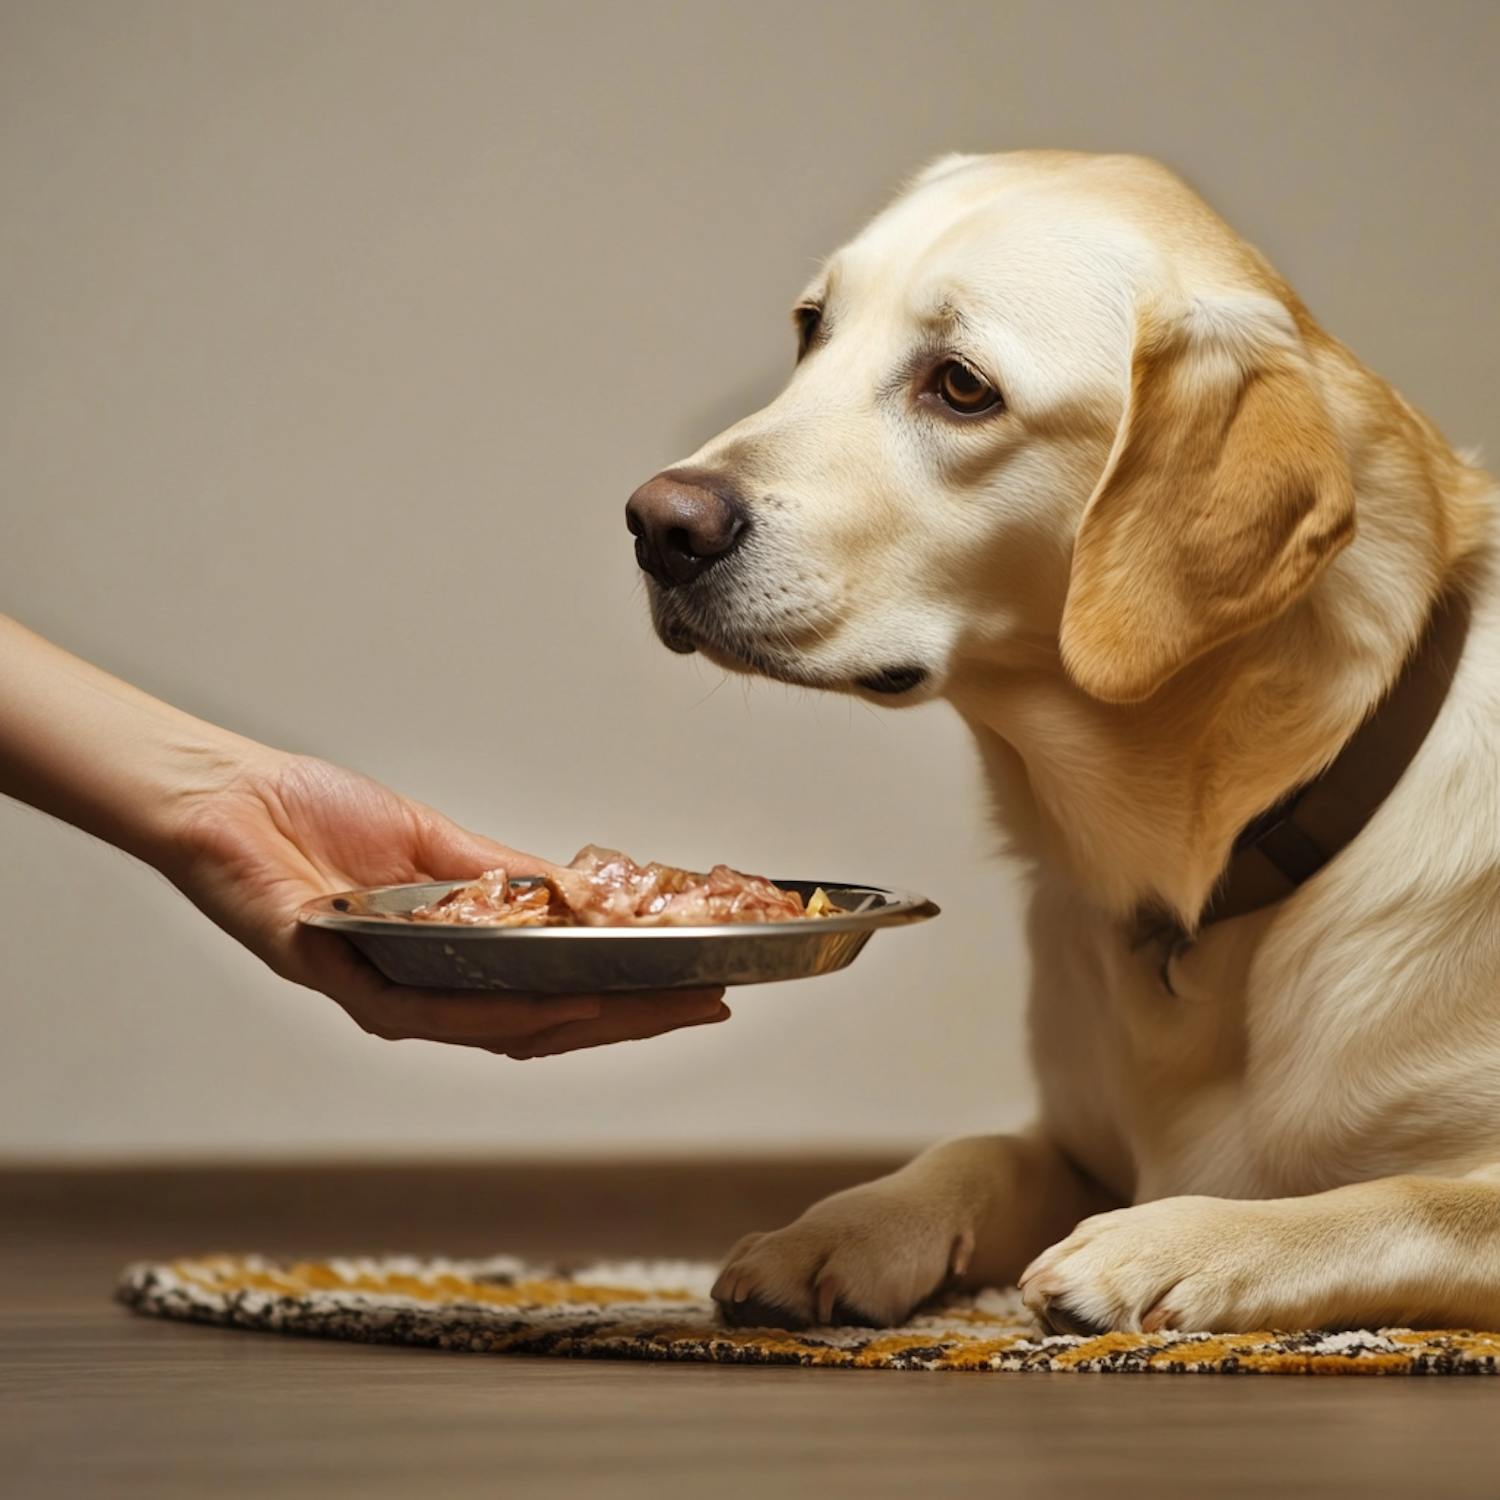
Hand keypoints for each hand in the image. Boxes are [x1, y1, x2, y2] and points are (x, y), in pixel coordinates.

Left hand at [167, 752, 729, 1056]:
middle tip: (707, 1005)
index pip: (556, 991)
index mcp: (452, 960)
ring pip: (508, 1031)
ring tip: (662, 1007)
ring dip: (593, 1022)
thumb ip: (501, 876)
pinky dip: (509, 1011)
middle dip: (635, 1018)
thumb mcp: (434, 844)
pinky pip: (441, 1013)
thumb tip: (578, 894)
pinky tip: (567, 1000)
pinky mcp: (354, 985)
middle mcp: (427, 992)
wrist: (231, 801)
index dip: (631, 996)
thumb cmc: (316, 818)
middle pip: (548, 1024)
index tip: (700, 982)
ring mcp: (393, 995)